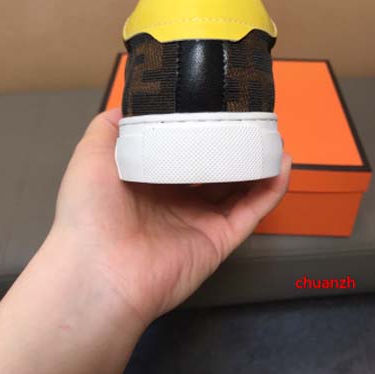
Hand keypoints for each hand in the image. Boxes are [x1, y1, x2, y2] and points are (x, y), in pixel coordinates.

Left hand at [55, 108, 291, 326]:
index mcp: (150, 179)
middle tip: (251, 117)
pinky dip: (272, 188)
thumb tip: (132, 104)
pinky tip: (282, 162)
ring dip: (258, 162)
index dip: (199, 130)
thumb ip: (111, 127)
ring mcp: (201, 220)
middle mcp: (178, 198)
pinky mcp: (220, 239)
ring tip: (272, 134)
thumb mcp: (92, 154)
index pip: (182, 150)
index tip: (216, 104)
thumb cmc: (92, 208)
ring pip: (239, 187)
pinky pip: (252, 210)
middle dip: (232, 144)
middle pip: (215, 167)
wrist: (99, 269)